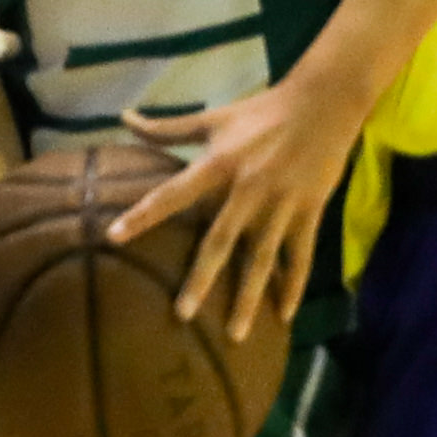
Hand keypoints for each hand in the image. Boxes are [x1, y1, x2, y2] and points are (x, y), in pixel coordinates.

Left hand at [111, 63, 367, 341]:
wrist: (323, 102)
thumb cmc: (262, 110)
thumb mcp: (213, 117)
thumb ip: (167, 127)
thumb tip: (124, 118)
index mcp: (219, 165)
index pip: (173, 194)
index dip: (143, 215)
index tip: (113, 237)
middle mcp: (248, 189)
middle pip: (220, 241)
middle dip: (201, 279)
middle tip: (181, 315)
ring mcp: (281, 205)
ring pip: (262, 259)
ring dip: (249, 298)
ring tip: (236, 334)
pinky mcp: (309, 212)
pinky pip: (301, 256)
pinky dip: (294, 285)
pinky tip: (285, 315)